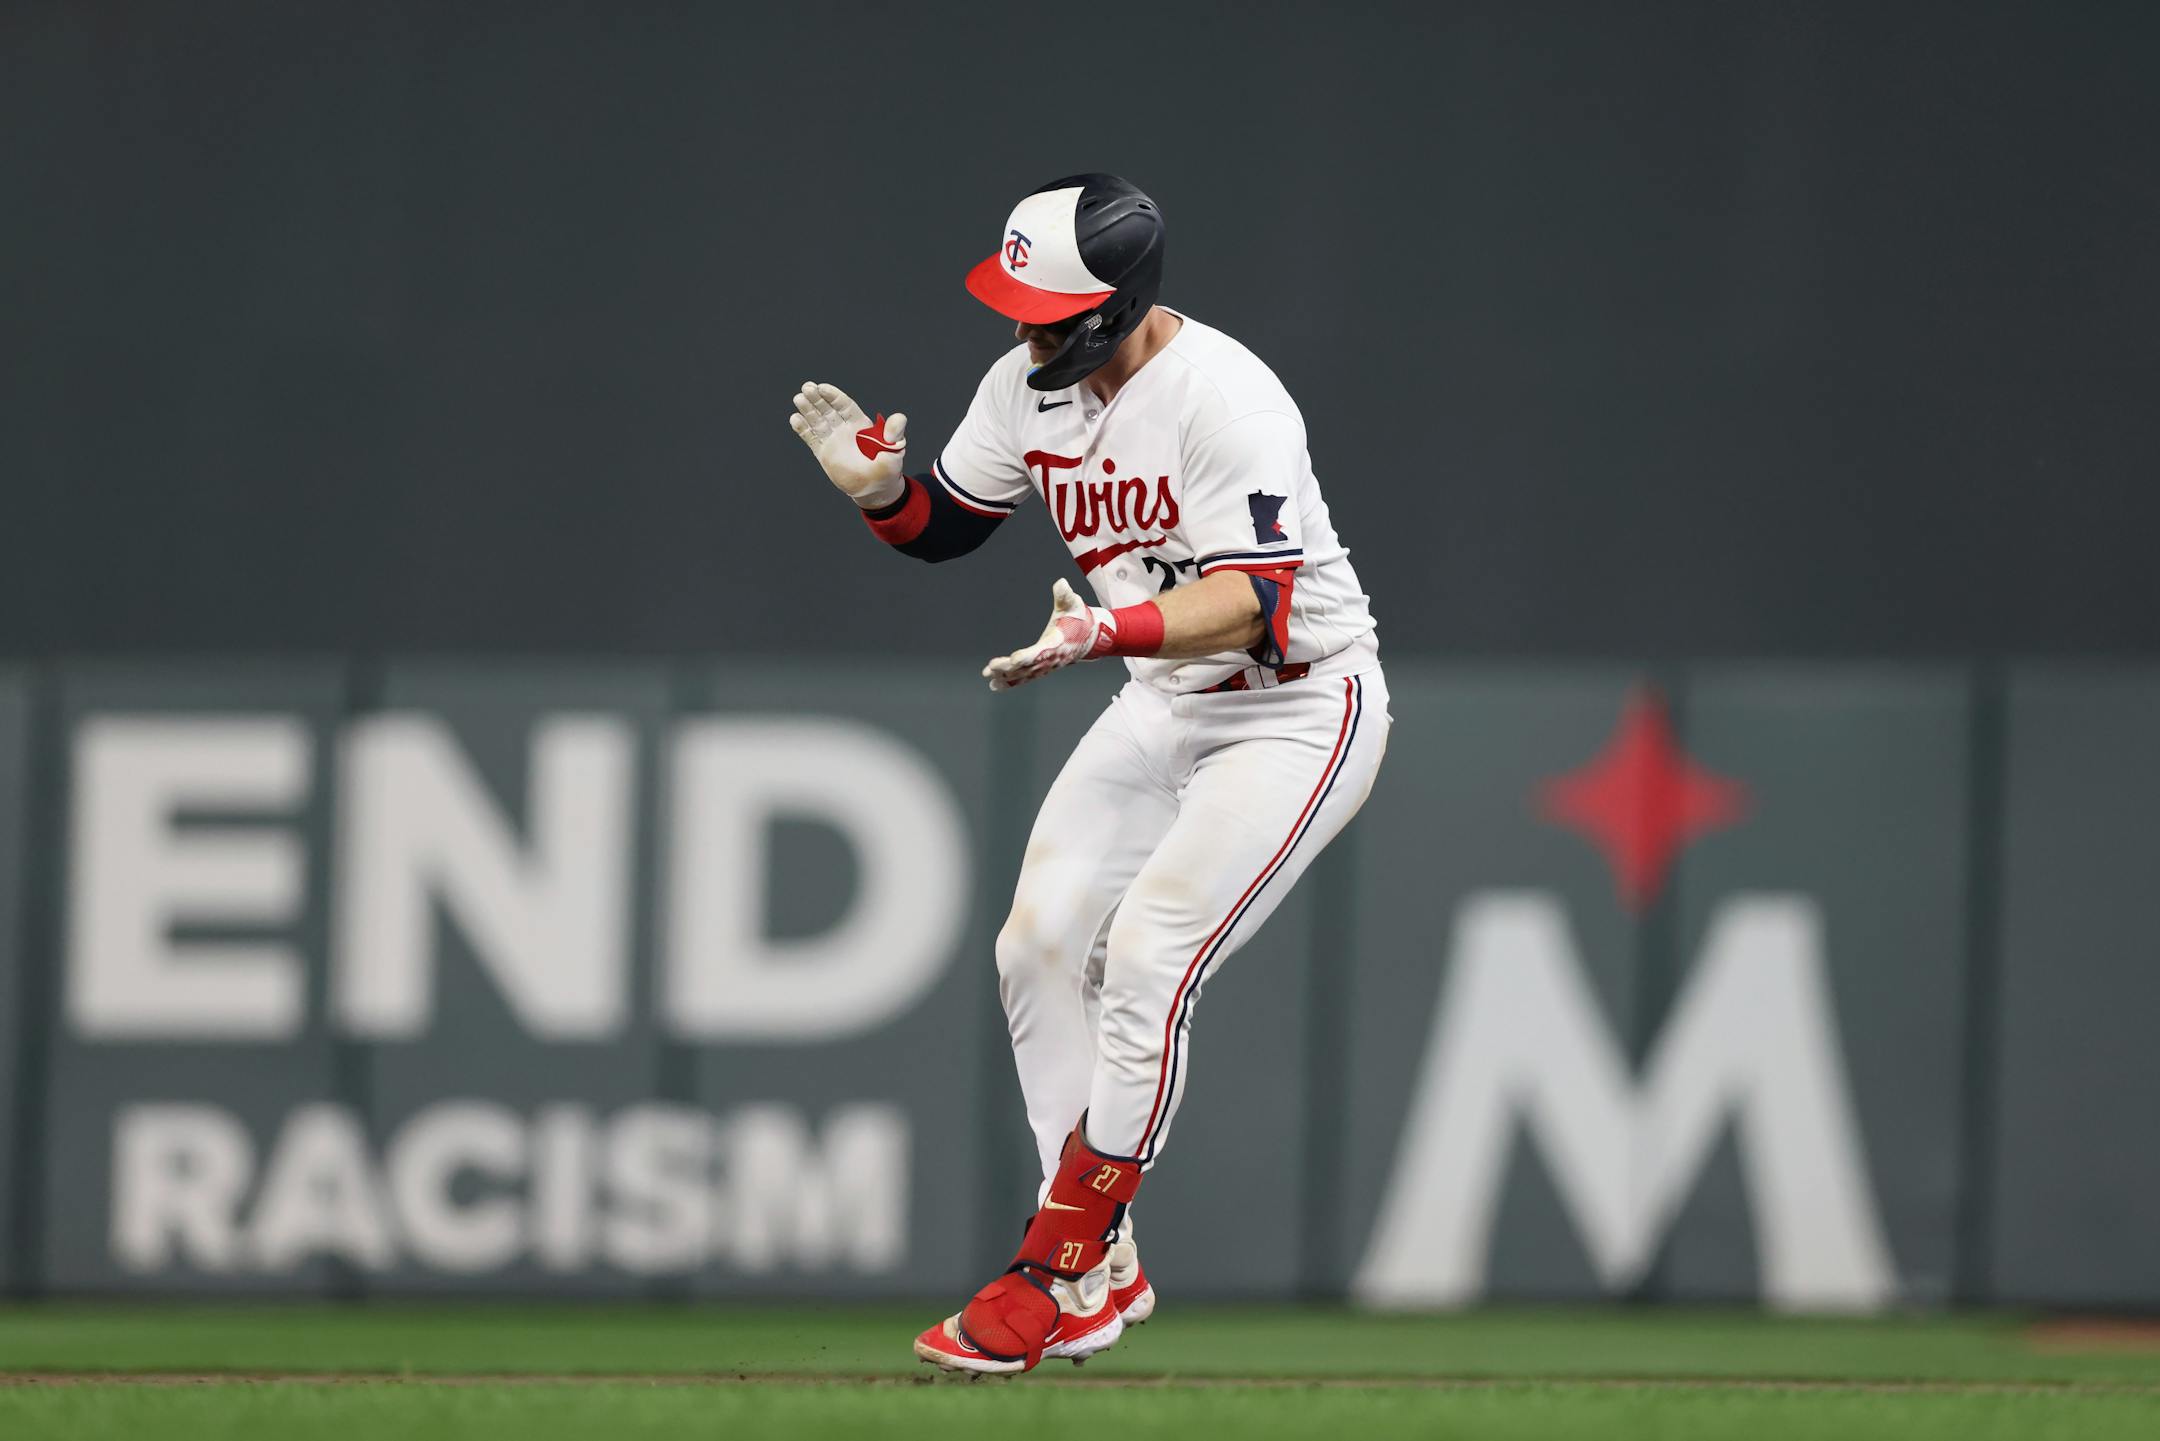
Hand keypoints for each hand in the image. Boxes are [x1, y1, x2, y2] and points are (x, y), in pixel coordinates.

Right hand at [788, 381, 906, 508]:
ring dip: (808, 410)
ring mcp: (833, 440)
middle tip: (807, 387)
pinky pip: (812, 439)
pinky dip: (803, 429)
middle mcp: (844, 429)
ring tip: (798, 398)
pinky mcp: (824, 453)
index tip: (822, 387)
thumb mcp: (894, 448)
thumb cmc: (887, 468)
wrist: (875, 489)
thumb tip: (900, 418)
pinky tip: (795, 419)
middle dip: (817, 398)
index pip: (844, 405)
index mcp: (860, 424)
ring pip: (818, 421)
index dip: (834, 396)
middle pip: (828, 410)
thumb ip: (894, 432)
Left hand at [982, 580, 1115, 691]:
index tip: (1014, 658)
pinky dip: (1011, 682)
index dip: (1028, 656)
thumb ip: (1065, 595)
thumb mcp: (1074, 605)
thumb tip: (1061, 583)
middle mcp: (1051, 659)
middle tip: (992, 667)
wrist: (1090, 637)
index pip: (1041, 652)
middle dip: (1009, 668)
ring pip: (1025, 674)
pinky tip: (995, 684)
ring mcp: (1047, 666)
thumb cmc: (1079, 619)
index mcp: (1057, 643)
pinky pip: (1025, 678)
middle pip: (1028, 666)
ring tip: (989, 676)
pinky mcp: (1042, 668)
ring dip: (1006, 677)